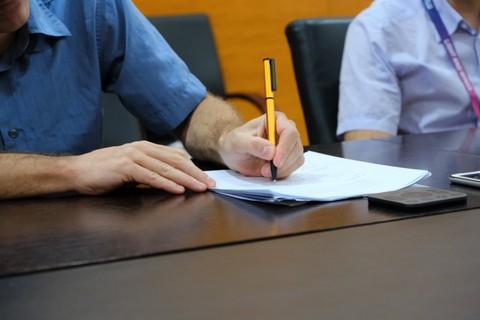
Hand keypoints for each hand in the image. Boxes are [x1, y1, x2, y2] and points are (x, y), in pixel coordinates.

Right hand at [69, 141, 214, 194]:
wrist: (77, 171)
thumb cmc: (104, 172)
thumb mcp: (132, 170)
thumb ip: (151, 172)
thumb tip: (173, 181)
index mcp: (145, 148)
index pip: (176, 157)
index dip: (193, 167)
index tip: (206, 178)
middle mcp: (142, 149)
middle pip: (176, 161)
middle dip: (196, 173)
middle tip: (210, 184)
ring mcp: (134, 156)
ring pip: (167, 168)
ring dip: (186, 179)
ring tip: (200, 187)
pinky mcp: (125, 167)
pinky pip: (151, 176)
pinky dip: (166, 183)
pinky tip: (178, 189)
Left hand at [218, 112, 303, 178]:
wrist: (234, 153)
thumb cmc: (235, 142)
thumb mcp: (238, 142)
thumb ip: (253, 144)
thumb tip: (271, 151)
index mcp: (276, 119)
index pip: (289, 132)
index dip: (285, 148)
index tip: (275, 162)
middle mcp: (286, 130)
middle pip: (295, 147)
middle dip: (282, 163)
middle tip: (265, 171)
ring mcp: (289, 145)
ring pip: (297, 158)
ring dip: (283, 169)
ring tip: (264, 171)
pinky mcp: (289, 158)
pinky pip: (293, 167)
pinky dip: (283, 173)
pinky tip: (269, 173)